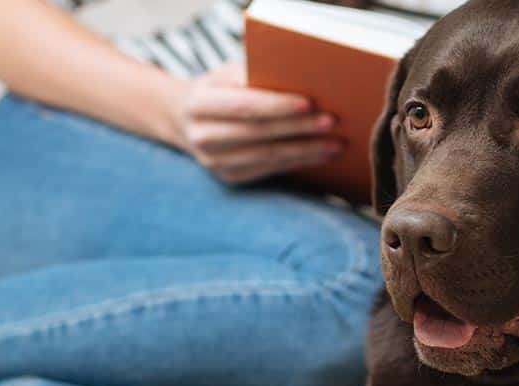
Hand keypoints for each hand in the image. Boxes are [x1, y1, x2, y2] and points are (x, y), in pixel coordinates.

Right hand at [167, 64, 342, 183]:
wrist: (184, 119)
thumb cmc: (218, 89)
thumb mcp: (227, 74)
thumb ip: (253, 76)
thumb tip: (297, 80)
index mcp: (200, 104)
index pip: (244, 106)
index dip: (277, 105)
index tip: (309, 102)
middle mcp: (202, 136)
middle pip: (258, 133)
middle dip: (298, 128)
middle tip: (331, 123)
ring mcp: (213, 162)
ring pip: (266, 156)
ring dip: (304, 151)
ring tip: (334, 144)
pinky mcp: (227, 177)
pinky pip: (267, 171)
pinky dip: (296, 163)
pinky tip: (318, 156)